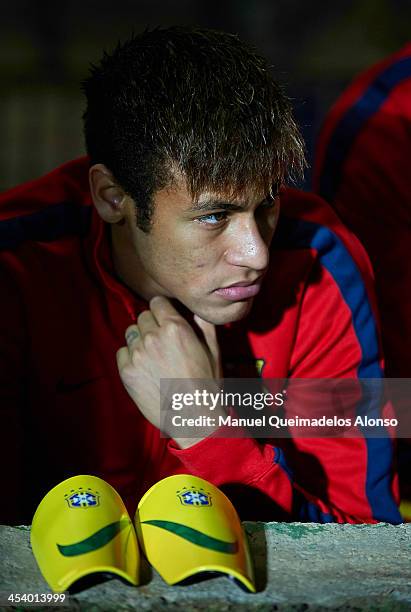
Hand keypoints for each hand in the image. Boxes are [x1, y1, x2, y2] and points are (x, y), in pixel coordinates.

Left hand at [116, 296, 222, 446]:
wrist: (193, 418)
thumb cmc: (207, 385)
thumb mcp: (213, 350)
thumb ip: (204, 325)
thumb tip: (196, 310)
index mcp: (176, 327)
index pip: (157, 302)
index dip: (162, 310)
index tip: (165, 319)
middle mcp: (154, 336)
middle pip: (143, 316)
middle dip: (152, 324)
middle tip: (161, 341)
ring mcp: (138, 353)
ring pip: (131, 332)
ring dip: (140, 339)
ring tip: (153, 356)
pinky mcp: (127, 371)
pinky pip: (122, 352)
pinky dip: (130, 357)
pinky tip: (145, 368)